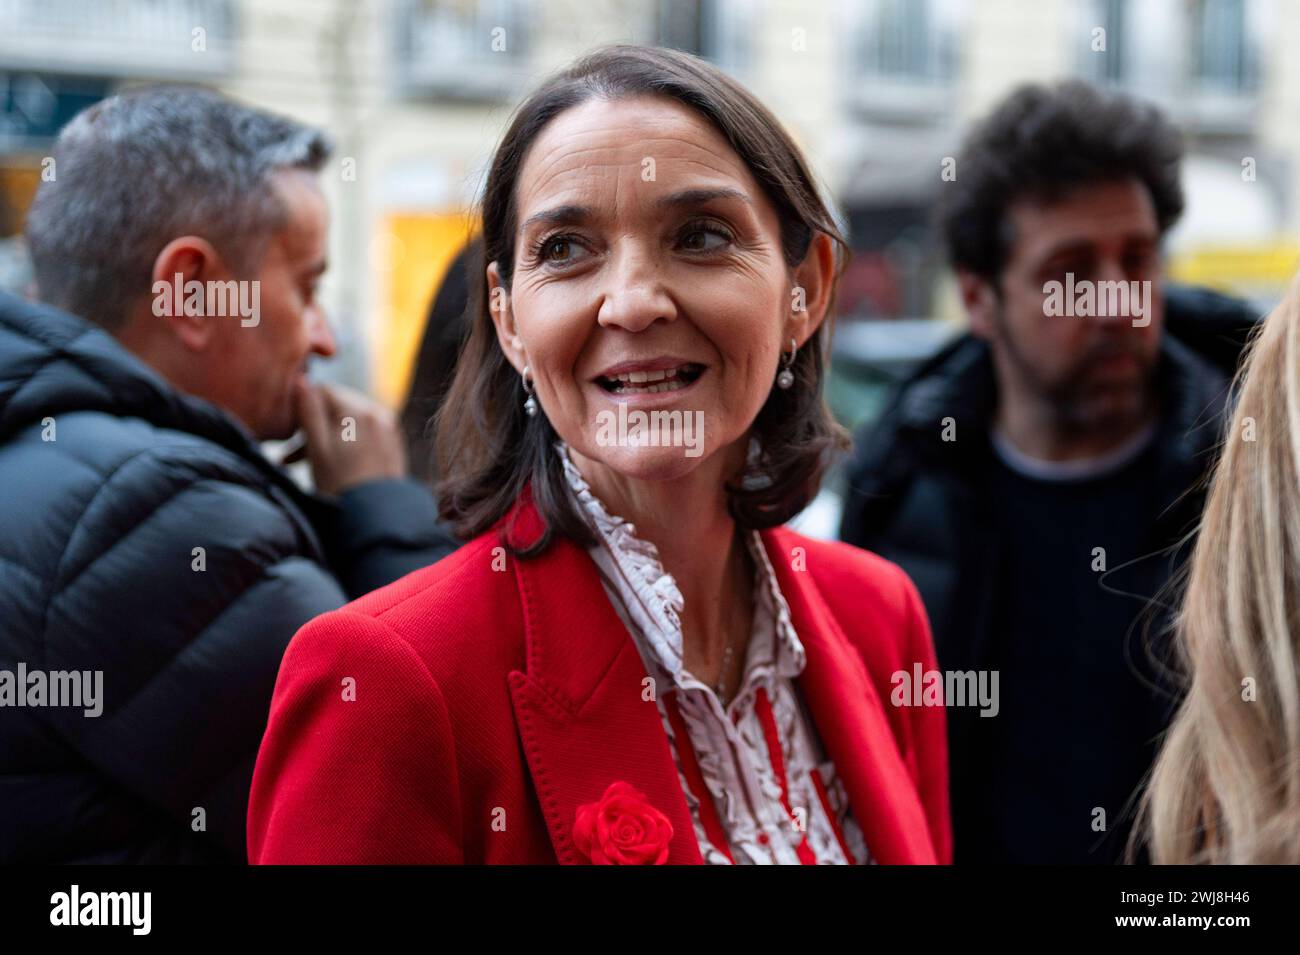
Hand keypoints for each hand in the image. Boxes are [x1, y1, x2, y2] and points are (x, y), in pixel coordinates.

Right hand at [291, 380, 407, 495]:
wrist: (375, 517)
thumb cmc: (340, 485)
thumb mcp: (316, 448)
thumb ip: (308, 411)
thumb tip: (301, 379)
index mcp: (357, 410)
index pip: (323, 390)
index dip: (302, 407)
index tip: (290, 432)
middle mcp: (377, 412)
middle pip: (337, 405)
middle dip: (313, 424)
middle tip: (291, 453)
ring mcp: (388, 428)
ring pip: (348, 420)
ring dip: (326, 435)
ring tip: (306, 462)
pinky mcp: (392, 443)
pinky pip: (363, 433)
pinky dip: (346, 442)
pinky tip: (333, 463)